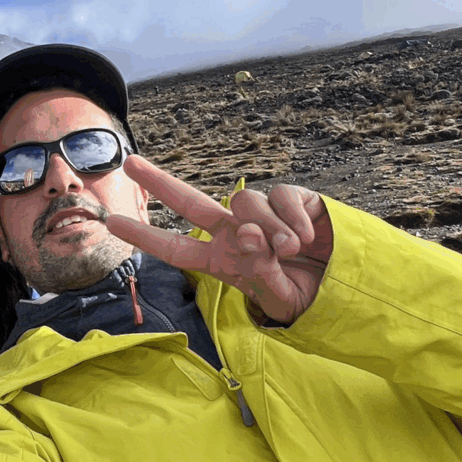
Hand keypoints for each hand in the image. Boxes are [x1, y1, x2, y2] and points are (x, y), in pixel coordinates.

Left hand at [105, 156, 333, 324]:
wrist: (347, 284)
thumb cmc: (304, 293)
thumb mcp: (280, 299)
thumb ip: (262, 275)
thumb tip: (250, 240)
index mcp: (222, 260)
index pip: (177, 248)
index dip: (146, 237)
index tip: (114, 224)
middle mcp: (233, 233)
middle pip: (190, 202)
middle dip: (159, 182)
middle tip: (129, 162)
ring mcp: (260, 215)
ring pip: (243, 201)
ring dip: (266, 227)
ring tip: (288, 250)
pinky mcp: (290, 199)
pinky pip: (281, 196)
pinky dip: (293, 218)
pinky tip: (306, 237)